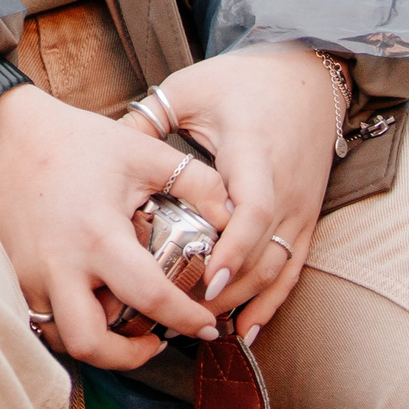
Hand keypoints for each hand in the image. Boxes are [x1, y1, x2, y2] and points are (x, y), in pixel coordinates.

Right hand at [0, 82, 230, 368]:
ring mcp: (30, 274)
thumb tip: (238, 216)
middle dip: (131, 358)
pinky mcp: (12, 274)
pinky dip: (71, 321)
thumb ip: (197, 183)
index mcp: (97, 236)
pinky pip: (43, 317)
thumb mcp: (141, 151)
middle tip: (157, 339)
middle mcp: (60, 265)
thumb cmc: (71, 140)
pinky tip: (93, 302)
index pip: (151, 298)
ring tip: (125, 325)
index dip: (187, 319)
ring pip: (61, 338)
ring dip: (98, 344)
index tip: (208, 323)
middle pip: (91, 344)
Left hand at [127, 46, 334, 342]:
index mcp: (254, 153)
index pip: (251, 210)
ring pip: (278, 268)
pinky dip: (271, 302)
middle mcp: (285, 187)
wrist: (306, 79)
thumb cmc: (242, 81)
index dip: (231, 248)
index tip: (203, 278)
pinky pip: (293, 269)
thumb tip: (101, 145)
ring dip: (243, 301)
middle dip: (227, 289)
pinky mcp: (307, 220)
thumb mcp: (190, 90)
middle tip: (184, 315)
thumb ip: (149, 119)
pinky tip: (247, 329)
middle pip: (263, 252)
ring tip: (204, 326)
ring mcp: (300, 208)